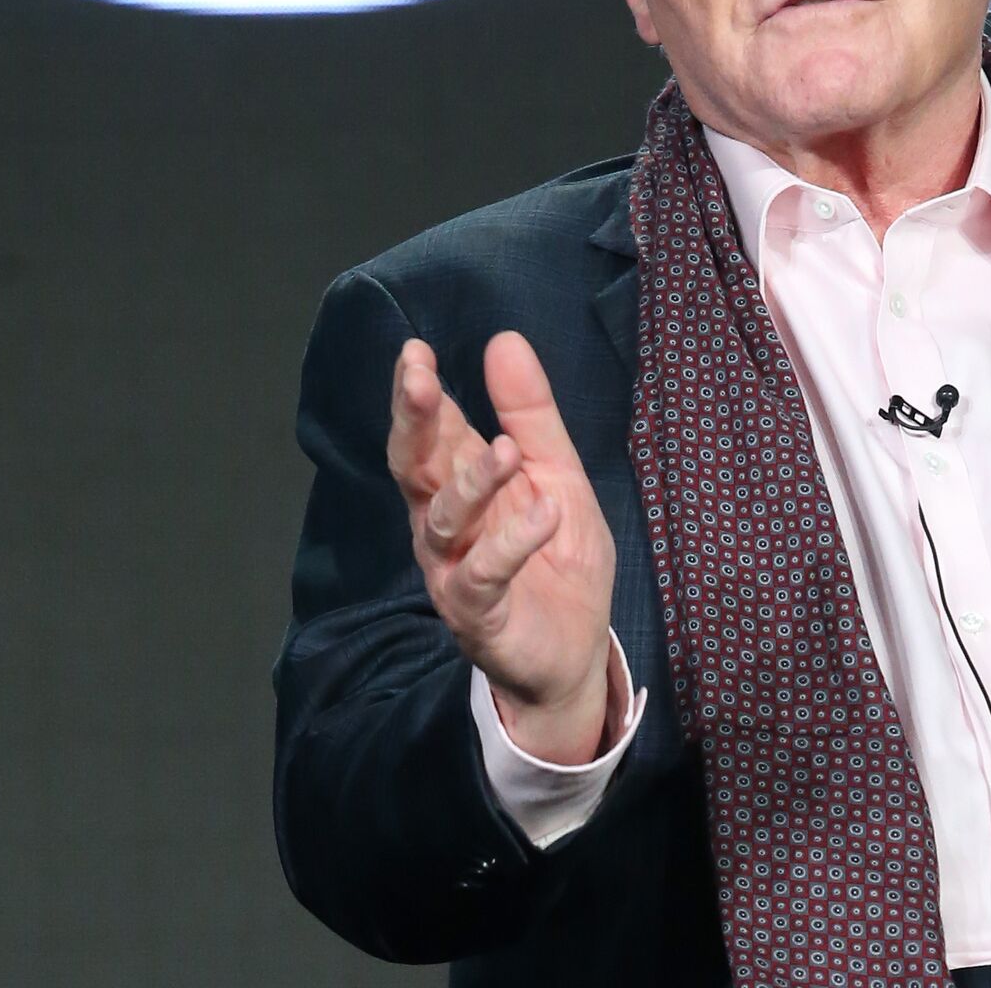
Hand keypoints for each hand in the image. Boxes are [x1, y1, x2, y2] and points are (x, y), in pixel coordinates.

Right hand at [388, 332, 616, 764]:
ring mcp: (454, 570)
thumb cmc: (557, 556)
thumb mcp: (557, 474)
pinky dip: (513, 543)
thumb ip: (531, 416)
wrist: (576, 650)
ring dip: (473, 483)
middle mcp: (444, 525)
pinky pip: (484, 575)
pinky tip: (545, 514)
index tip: (415, 351)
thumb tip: (503, 339)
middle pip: (415, 469)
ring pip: (444, 521)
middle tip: (416, 379)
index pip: (431, 432)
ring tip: (505, 451)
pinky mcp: (476, 614)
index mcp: (460, 485)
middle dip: (413, 423)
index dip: (420, 394)